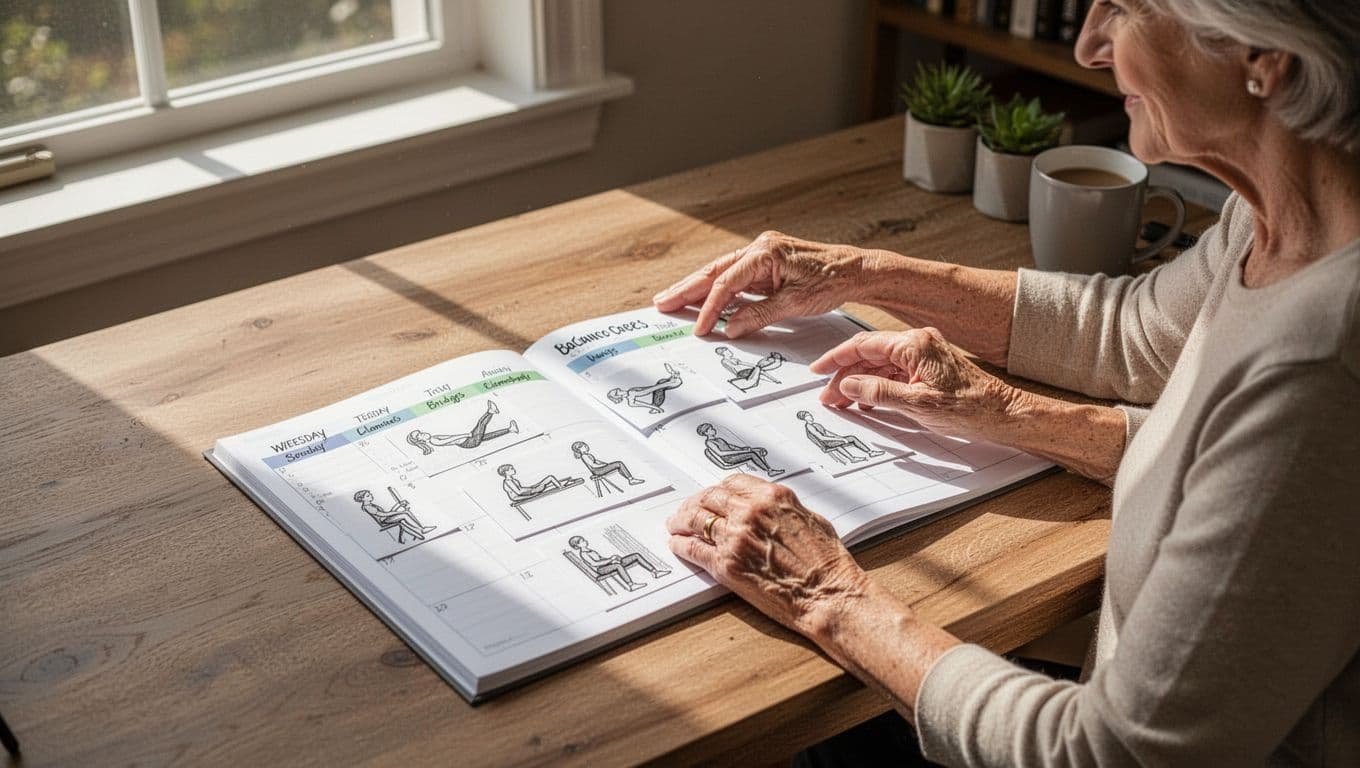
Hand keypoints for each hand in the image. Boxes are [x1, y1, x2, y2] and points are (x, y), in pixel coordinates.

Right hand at [653, 231, 866, 337]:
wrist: (857, 271)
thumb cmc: (833, 281)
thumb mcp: (795, 303)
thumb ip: (759, 315)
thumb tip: (731, 327)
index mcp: (765, 252)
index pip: (727, 283)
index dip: (710, 308)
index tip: (700, 329)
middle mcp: (759, 248)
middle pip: (714, 271)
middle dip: (687, 289)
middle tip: (661, 303)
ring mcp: (762, 254)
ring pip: (722, 273)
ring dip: (698, 288)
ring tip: (672, 301)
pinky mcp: (767, 264)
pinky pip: (736, 278)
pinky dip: (718, 290)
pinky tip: (703, 300)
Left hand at [665, 474, 869, 638]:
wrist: (829, 596)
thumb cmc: (828, 563)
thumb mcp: (811, 520)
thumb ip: (783, 510)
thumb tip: (770, 511)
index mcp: (773, 497)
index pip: (732, 483)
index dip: (718, 490)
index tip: (712, 496)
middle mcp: (750, 512)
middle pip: (709, 498)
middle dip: (695, 503)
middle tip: (687, 510)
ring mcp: (735, 538)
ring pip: (696, 520)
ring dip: (681, 521)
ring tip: (675, 525)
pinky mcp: (726, 566)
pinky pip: (694, 549)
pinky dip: (681, 546)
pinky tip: (677, 545)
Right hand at [810, 328, 1016, 442]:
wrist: (1003, 413)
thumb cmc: (969, 408)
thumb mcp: (917, 405)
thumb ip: (878, 392)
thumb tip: (849, 384)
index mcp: (914, 344)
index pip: (863, 345)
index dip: (836, 358)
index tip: (818, 371)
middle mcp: (918, 342)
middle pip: (869, 355)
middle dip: (845, 376)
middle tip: (828, 397)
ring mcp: (924, 354)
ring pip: (880, 365)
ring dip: (859, 383)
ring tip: (843, 403)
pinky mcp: (929, 366)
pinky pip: (894, 372)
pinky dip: (877, 385)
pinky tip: (867, 400)